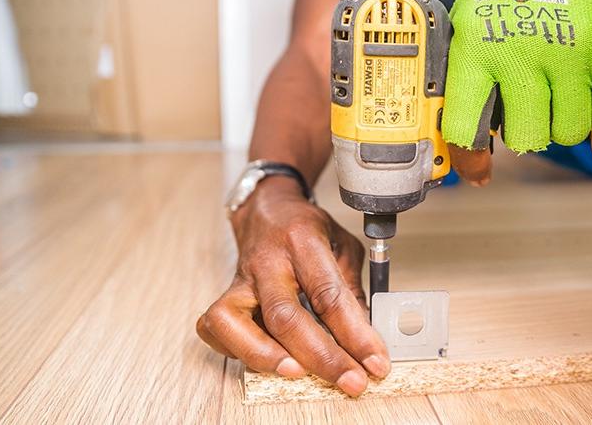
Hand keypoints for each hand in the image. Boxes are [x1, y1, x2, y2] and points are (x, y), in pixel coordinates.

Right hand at [196, 177, 389, 396]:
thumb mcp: (343, 246)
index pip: (329, 295)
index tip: (375, 363)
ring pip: (235, 323)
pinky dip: (236, 350)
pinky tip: (265, 359)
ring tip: (298, 374)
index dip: (355, 335)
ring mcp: (241, 280)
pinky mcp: (225, 295)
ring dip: (266, 356)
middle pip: (285, 316)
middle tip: (350, 381)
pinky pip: (216, 328)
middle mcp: (267, 262)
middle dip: (321, 357)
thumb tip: (365, 340)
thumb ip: (352, 290)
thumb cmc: (307, 230)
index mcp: (303, 242)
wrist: (267, 210)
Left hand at [442, 0, 591, 184]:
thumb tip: (469, 142)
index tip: (475, 169)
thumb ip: (469, 78)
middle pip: (526, 139)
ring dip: (562, 122)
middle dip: (527, 134)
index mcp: (477, 46)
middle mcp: (522, 52)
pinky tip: (583, 85)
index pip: (465, 123)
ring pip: (568, 132)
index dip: (468, 156)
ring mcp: (570, 53)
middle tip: (529, 112)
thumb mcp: (471, 22)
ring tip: (557, 92)